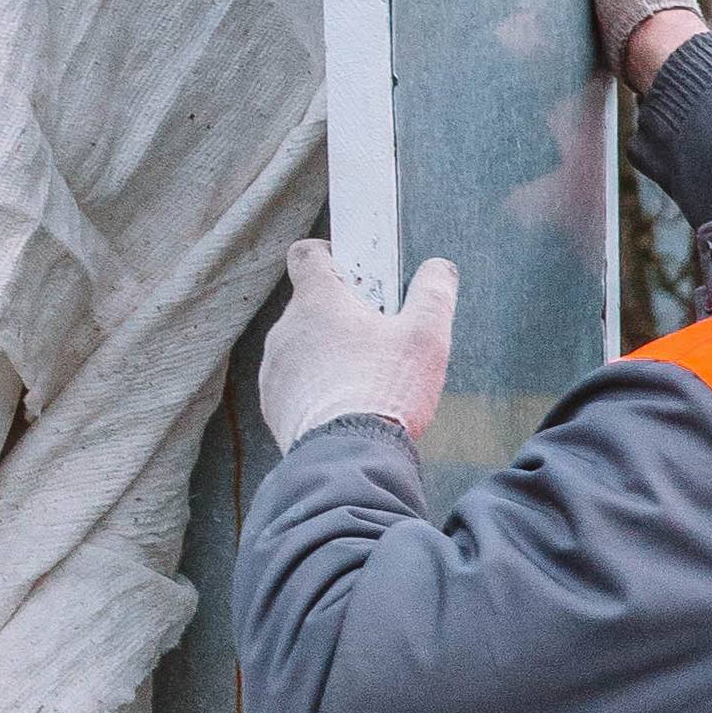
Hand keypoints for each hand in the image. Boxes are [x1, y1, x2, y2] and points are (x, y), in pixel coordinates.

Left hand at [257, 243, 458, 453]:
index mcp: (317, 301)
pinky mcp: (273, 404)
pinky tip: (346, 406)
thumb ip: (434, 293)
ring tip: (366, 378)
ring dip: (328, 353)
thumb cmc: (385, 393)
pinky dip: (316, 388)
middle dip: (342, 315)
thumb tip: (438, 268)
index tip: (354, 269)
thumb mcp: (427, 336)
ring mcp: (274, 368)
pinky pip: (295, 383)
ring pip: (302, 345)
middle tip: (378, 337)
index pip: (308, 254)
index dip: (331, 254)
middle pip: (311, 305)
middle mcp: (285, 330)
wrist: (349, 458)